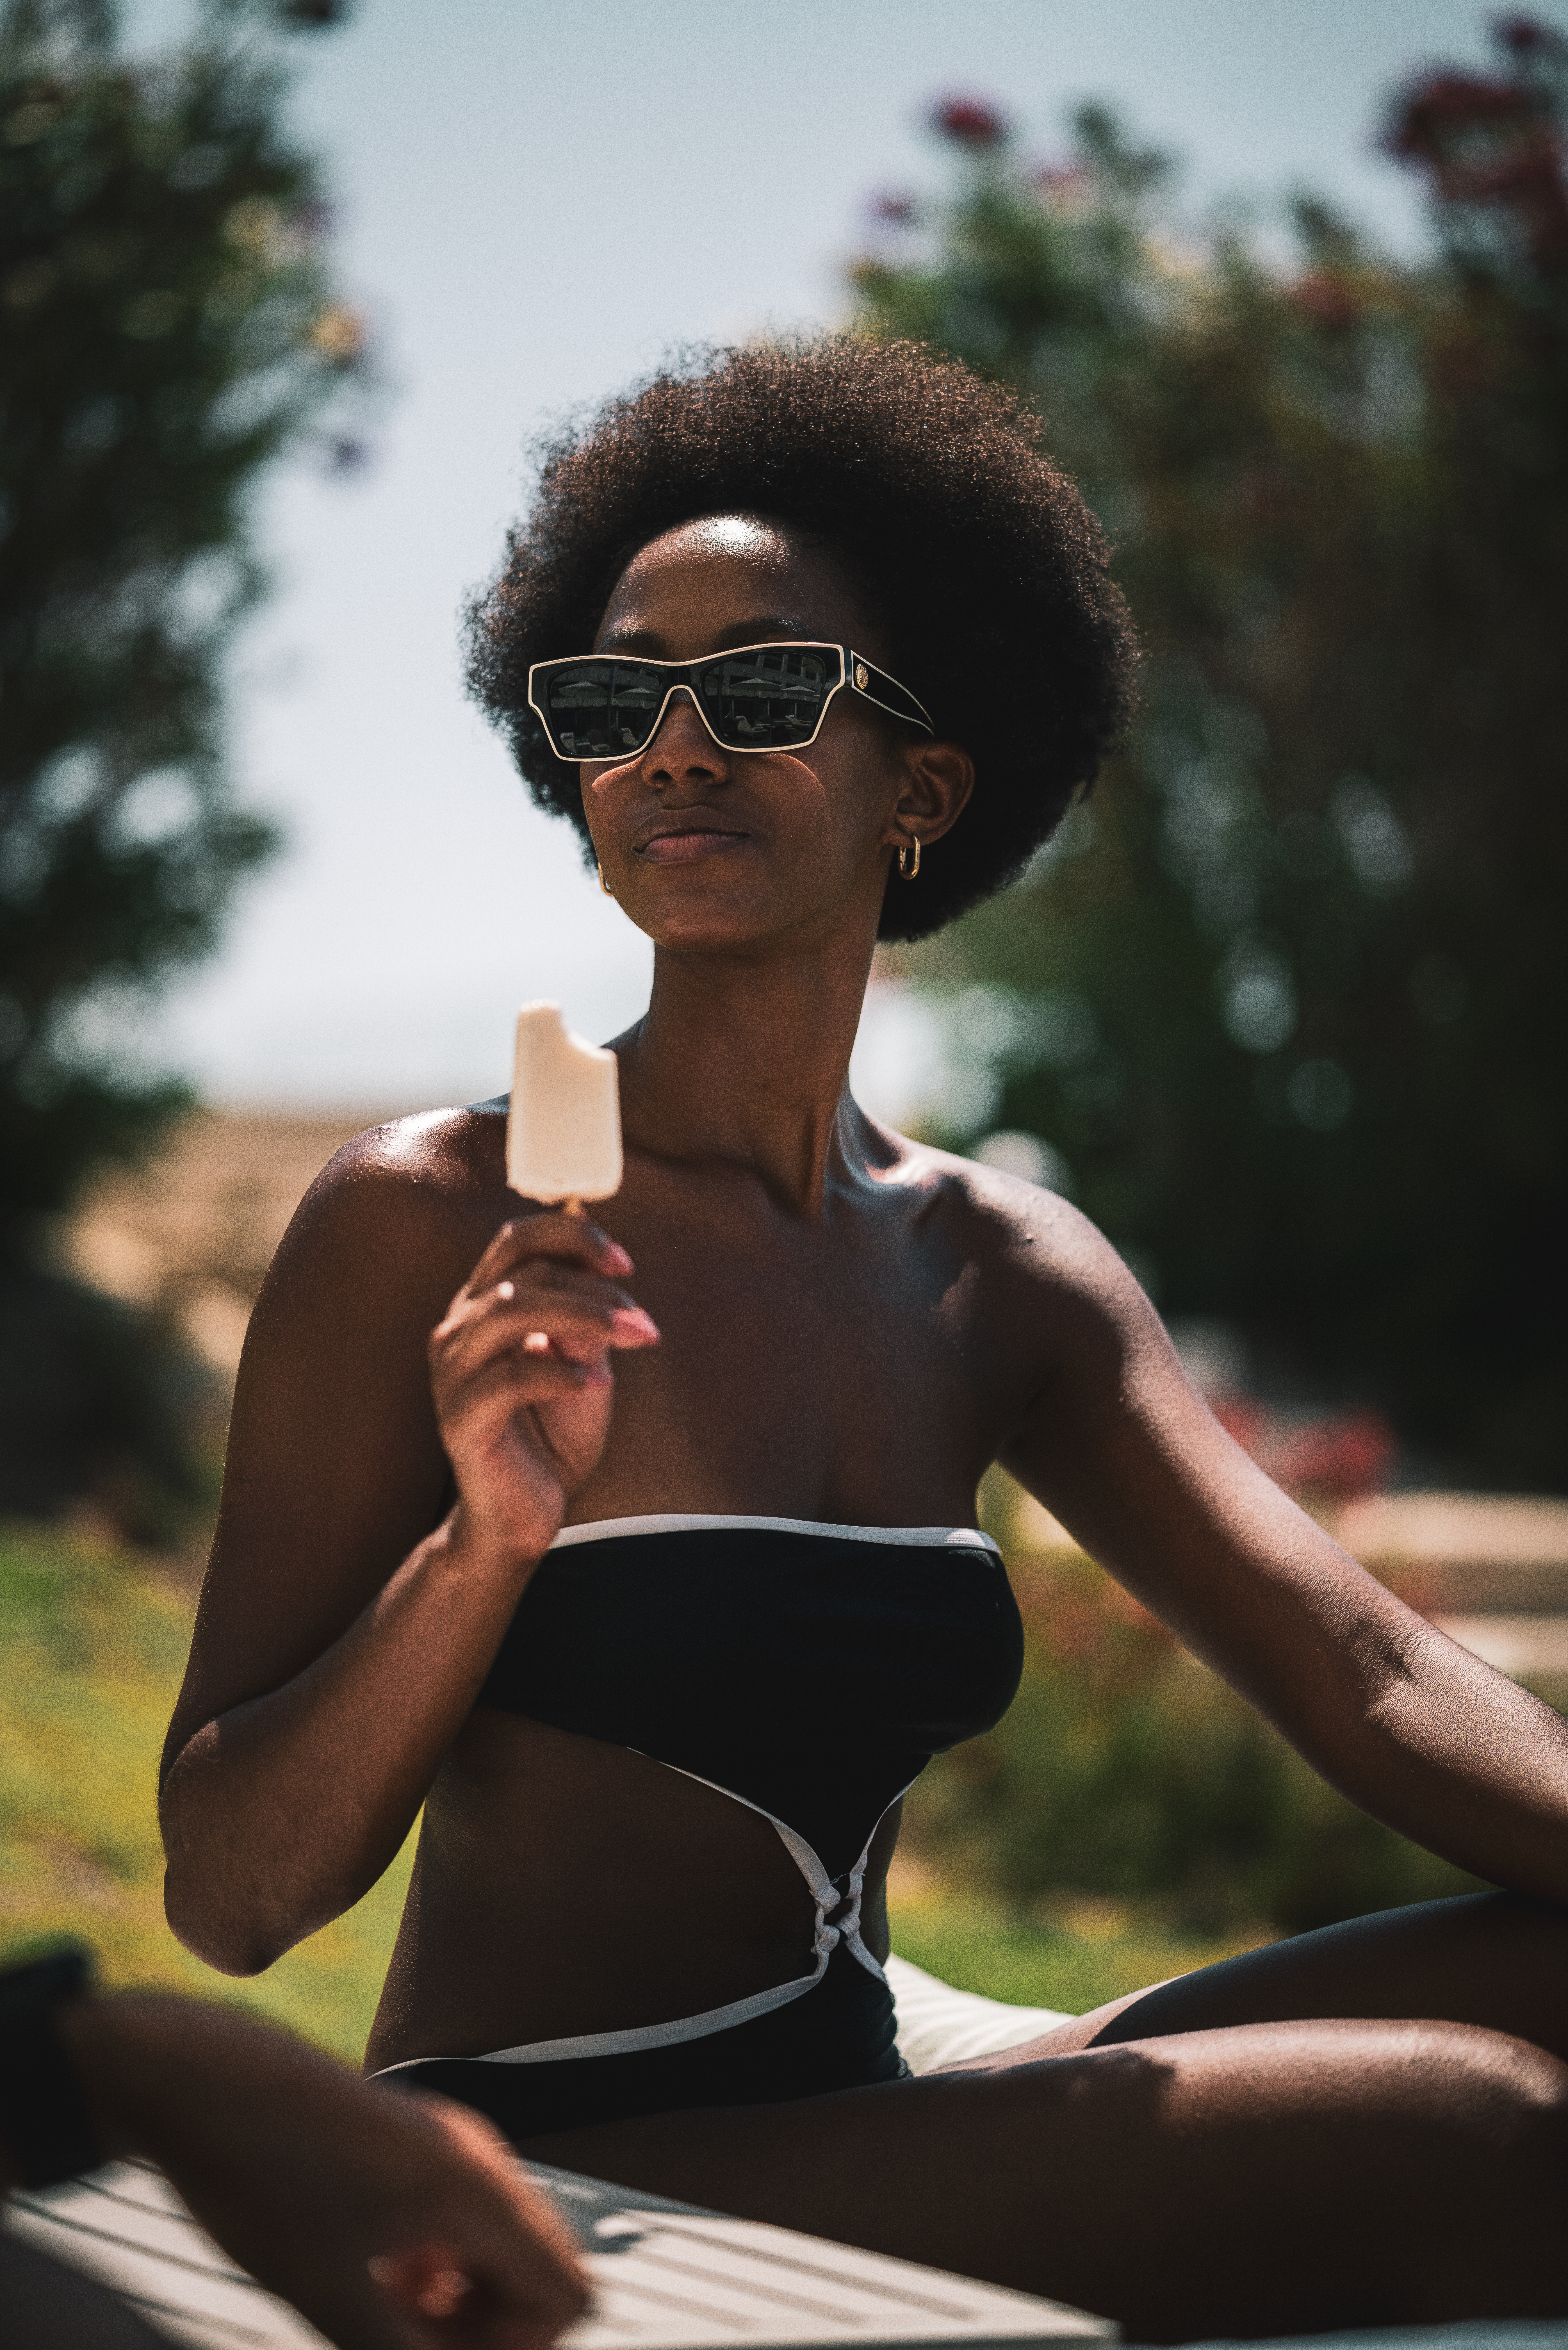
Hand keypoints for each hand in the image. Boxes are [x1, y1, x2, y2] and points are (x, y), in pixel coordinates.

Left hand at [64, 1995, 588, 2349]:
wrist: (203, 2080)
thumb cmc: (262, 2176)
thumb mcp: (325, 2291)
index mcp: (473, 2190)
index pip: (561, 2291)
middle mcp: (475, 2159)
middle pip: (534, 2269)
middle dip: (486, 2331)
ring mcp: (444, 2145)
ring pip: (491, 2247)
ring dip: (455, 2304)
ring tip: (381, 2327)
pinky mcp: (412, 2144)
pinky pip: (454, 2220)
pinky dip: (430, 2268)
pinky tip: (369, 2285)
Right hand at [429, 1214, 658, 1563]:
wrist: (527, 1512)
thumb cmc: (554, 1432)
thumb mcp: (582, 1359)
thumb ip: (583, 1310)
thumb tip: (594, 1239)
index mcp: (482, 1305)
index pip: (516, 1238)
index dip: (572, 1236)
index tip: (625, 1262)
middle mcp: (457, 1330)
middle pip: (522, 1273)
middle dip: (594, 1289)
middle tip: (643, 1322)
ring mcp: (452, 1373)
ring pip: (510, 1311)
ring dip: (583, 1317)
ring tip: (631, 1339)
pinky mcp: (459, 1418)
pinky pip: (508, 1379)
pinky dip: (562, 1374)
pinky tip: (600, 1384)